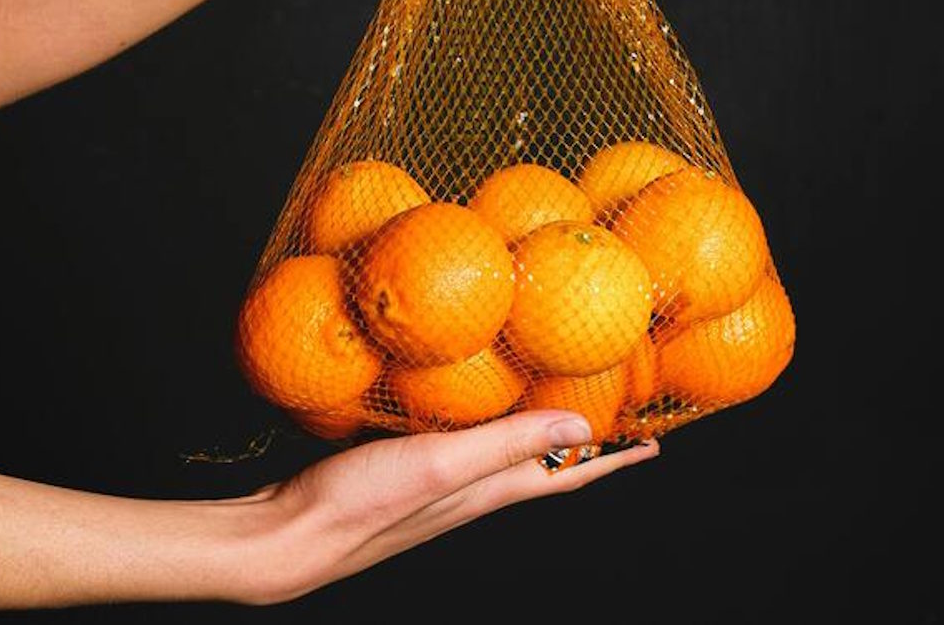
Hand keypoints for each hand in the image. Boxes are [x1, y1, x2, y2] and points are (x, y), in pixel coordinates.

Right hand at [0, 410, 657, 607]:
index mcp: (490, 489)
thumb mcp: (443, 466)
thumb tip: (581, 428)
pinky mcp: (408, 474)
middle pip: (548, 467)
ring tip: (558, 407)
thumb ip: (507, 445)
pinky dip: (490, 428)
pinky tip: (473, 409)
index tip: (654, 440)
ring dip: (541, 436)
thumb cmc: (362, 503)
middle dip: (586, 446)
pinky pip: (467, 447)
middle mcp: (474, 491)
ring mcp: (441, 485)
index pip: (569, 474)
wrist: (289, 536)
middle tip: (616, 414)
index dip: (612, 459)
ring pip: (509, 457)